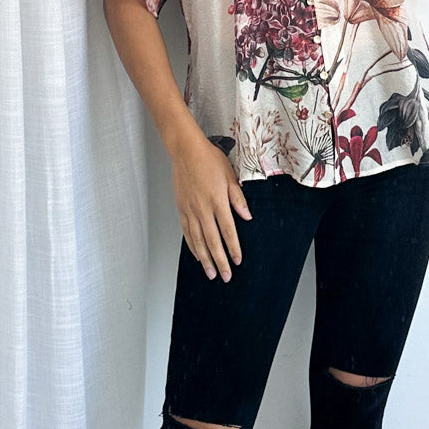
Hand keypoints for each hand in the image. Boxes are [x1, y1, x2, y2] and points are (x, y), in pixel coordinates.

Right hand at [170, 128, 251, 281]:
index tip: (238, 261)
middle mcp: (203, 209)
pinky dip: (192, 246)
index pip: (228, 231)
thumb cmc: (209, 160)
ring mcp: (190, 211)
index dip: (233, 248)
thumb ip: (238, 198)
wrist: (185, 151)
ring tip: (210, 273)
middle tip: (225, 276)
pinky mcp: (182, 209)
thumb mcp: (230, 176)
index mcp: (217, 202)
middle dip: (220, 261)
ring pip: (198, 241)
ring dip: (205, 259)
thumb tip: (247, 216)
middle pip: (212, 241)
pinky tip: (197, 255)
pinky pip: (187, 232)